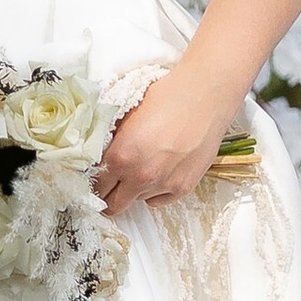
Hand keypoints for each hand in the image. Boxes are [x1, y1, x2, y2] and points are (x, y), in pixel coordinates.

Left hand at [93, 62, 243, 212]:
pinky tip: (160, 172)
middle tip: (111, 186)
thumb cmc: (168, 97)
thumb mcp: (127, 114)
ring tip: (144, 166)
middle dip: (109, 196)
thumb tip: (101, 155)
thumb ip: (112, 141)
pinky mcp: (183, 187)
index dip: (94, 183)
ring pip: (137, 200)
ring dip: (134, 189)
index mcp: (121, 156)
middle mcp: (140, 176)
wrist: (205, 96)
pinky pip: (159, 200)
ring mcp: (163, 185)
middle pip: (113, 205)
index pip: (97, 185)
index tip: (97, 181)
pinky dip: (155, 191)